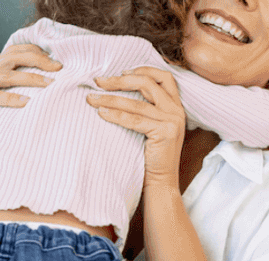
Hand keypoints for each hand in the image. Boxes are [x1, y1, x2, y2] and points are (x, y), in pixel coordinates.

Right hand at [0, 44, 61, 152]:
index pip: (14, 50)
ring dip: (31, 78)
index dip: (36, 52)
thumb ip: (20, 89)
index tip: (57, 62)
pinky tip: (27, 103)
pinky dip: (12, 99)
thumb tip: (52, 83)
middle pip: (13, 57)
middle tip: (58, 68)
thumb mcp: (8, 103)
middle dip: (38, 60)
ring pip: (7, 75)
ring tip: (50, 85)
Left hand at [87, 66, 186, 190]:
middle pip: (148, 83)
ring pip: (137, 102)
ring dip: (110, 98)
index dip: (143, 69)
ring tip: (91, 98)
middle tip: (98, 82)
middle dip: (120, 80)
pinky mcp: (165, 133)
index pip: (163, 76)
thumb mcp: (150, 128)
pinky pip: (134, 119)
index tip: (121, 71)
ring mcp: (172, 121)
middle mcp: (177, 111)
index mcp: (175, 106)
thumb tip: (116, 92)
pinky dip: (115, 114)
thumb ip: (144, 110)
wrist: (160, 183)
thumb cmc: (149, 157)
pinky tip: (101, 113)